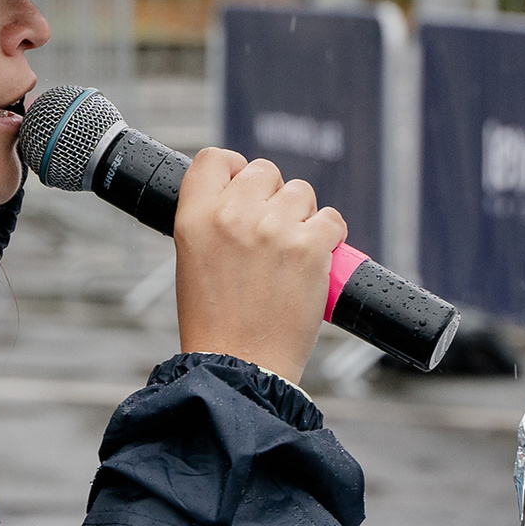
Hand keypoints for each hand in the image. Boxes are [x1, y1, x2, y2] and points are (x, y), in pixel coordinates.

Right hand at [174, 148, 345, 386]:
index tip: (244, 187)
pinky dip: (330, 236)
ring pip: (301, 192)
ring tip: (290, 254)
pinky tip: (316, 259)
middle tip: (271, 232)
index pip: (215, 158)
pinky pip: (331, 219)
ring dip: (302, 216)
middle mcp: (233, 215)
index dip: (235, 169)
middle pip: (265, 171)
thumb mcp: (193, 261)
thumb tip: (246, 194)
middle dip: (273, 196)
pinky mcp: (310, 248)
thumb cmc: (215, 323)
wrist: (240, 367)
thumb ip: (215, 222)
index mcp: (195, 217)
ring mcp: (274, 229)